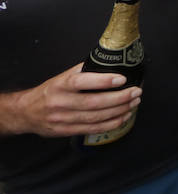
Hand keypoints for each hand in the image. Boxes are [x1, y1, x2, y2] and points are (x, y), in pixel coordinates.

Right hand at [0, 63, 140, 138]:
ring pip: (95, 118)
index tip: (122, 78)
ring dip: (119, 111)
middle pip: (93, 103)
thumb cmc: (49, 91)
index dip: (103, 81)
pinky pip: (91, 129)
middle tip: (136, 92)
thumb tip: (108, 61)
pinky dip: (110, 124)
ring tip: (134, 103)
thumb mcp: (62, 77)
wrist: (25, 112)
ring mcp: (62, 119)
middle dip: (119, 98)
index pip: (81, 82)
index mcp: (60, 86)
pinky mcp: (65, 131)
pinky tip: (123, 117)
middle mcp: (60, 103)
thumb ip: (83, 71)